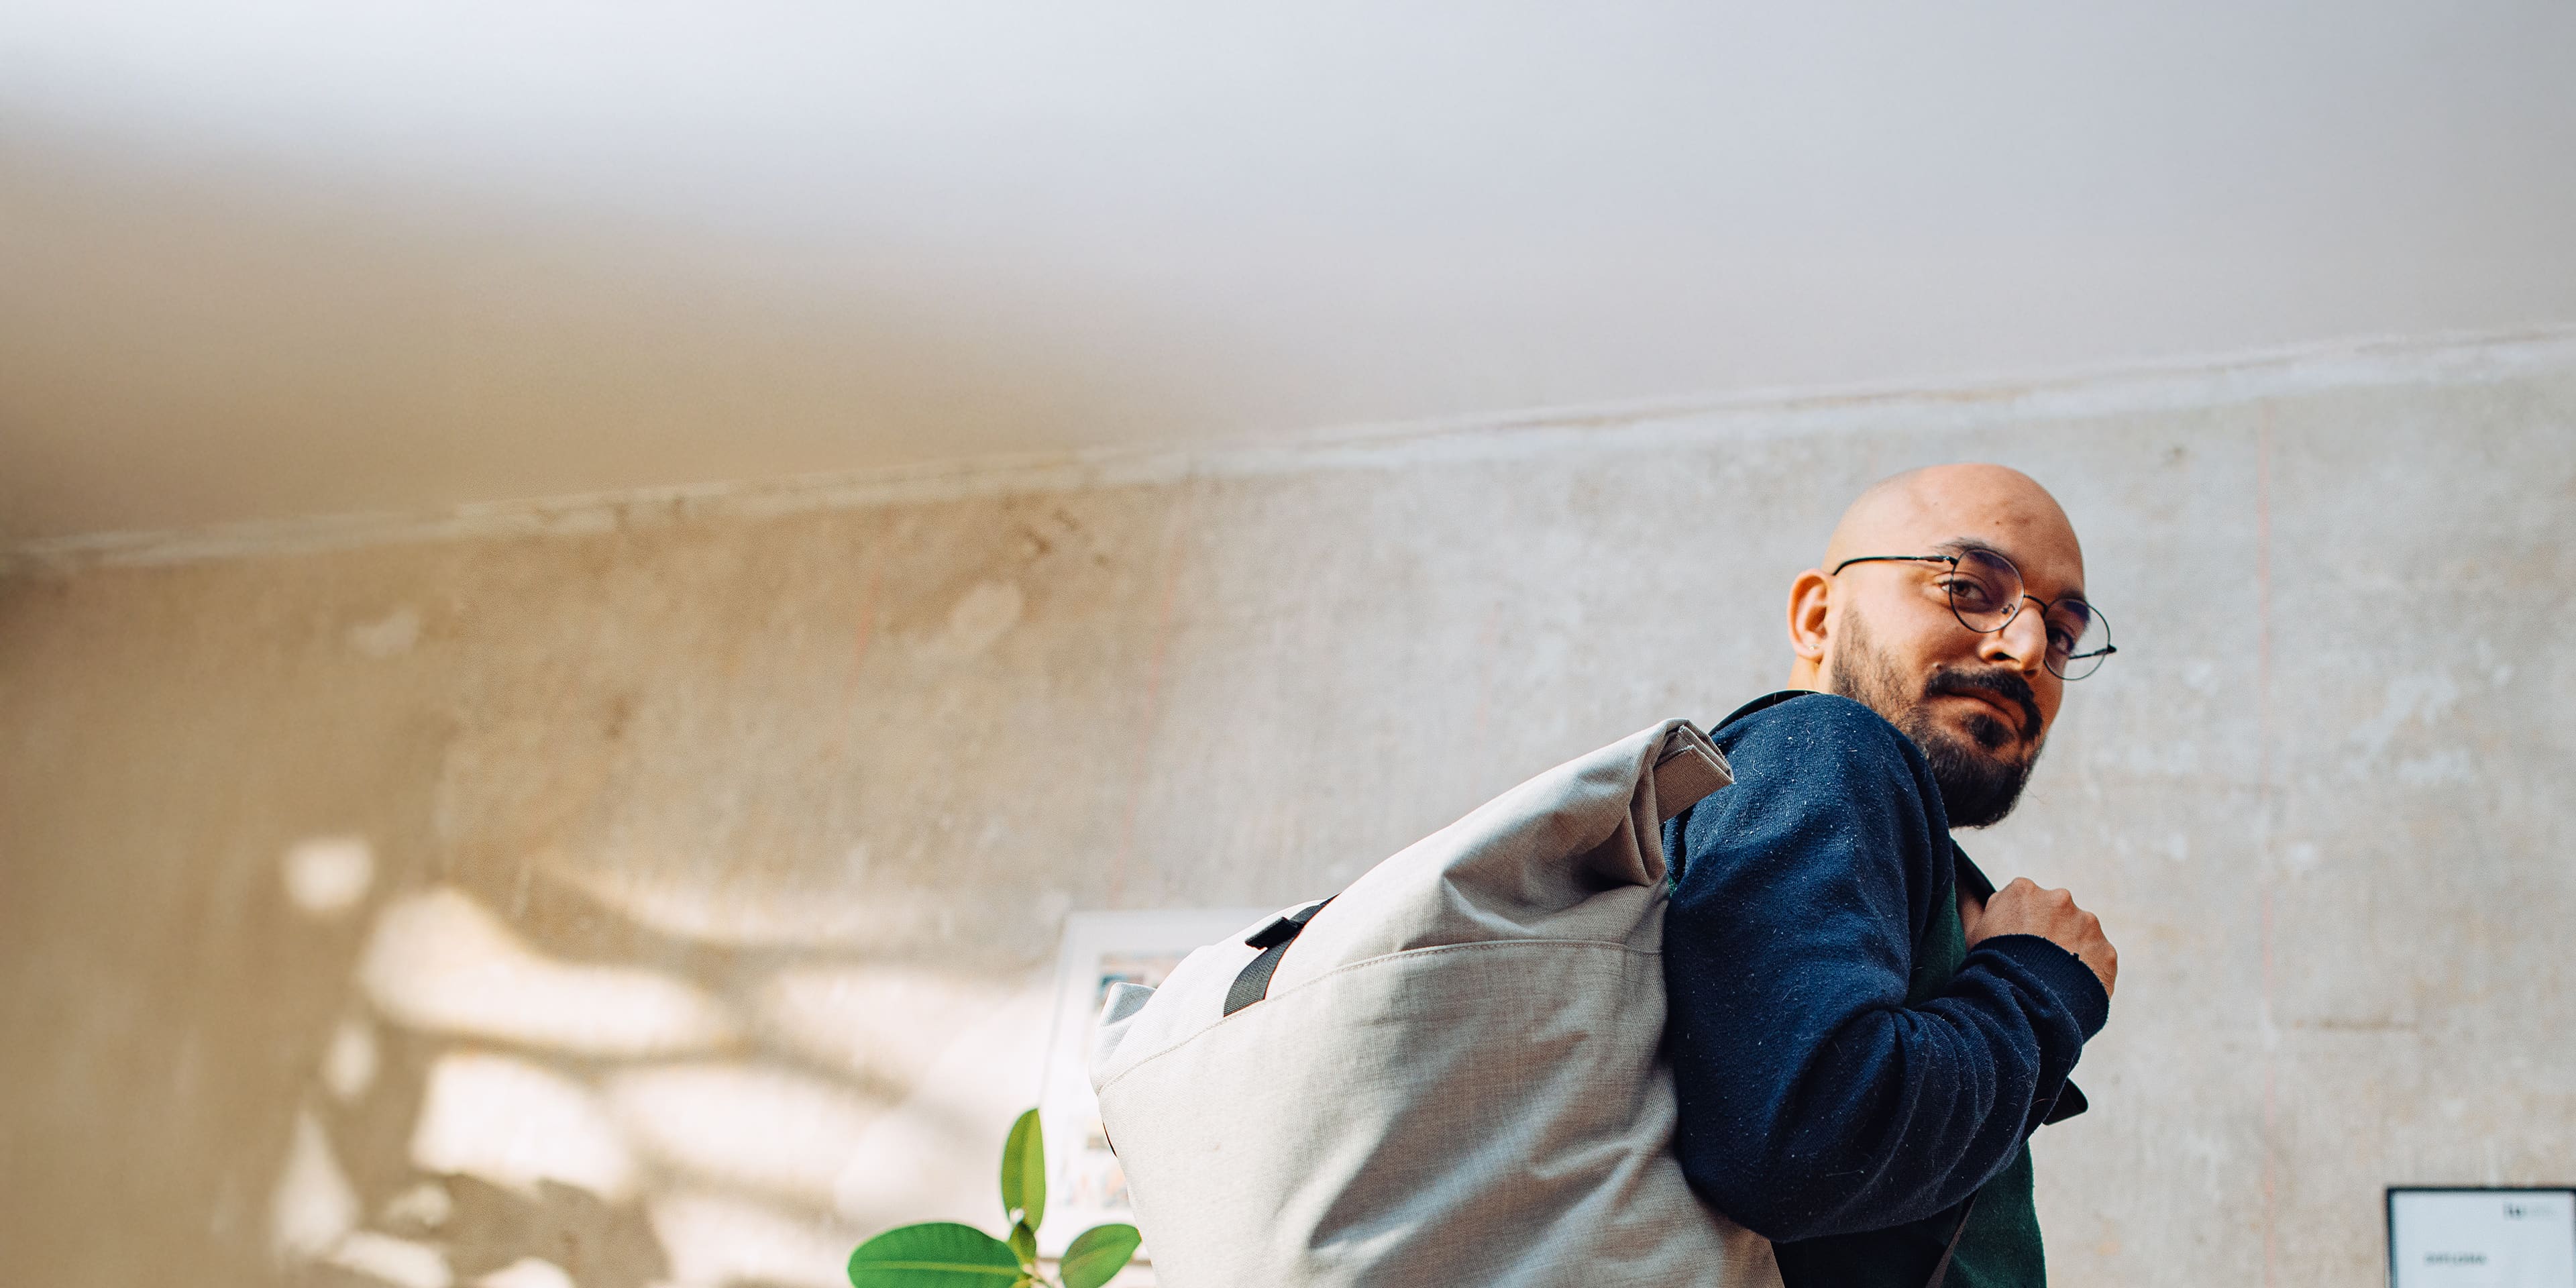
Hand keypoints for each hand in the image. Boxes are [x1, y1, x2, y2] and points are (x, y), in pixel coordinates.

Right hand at [1967, 877, 2117, 999]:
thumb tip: (1963, 887)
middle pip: (2055, 915)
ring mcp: (2088, 924)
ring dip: (2071, 951)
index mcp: (2024, 891)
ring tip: (2053, 980)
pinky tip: (2070, 988)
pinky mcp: (2107, 951)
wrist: (2024, 1003)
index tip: (2014, 945)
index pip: (2024, 902)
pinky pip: (2098, 959)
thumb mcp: (1972, 933)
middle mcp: (2060, 899)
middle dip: (2049, 934)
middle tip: (2035, 963)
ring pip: (2080, 935)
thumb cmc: (1992, 966)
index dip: (2018, 926)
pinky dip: (2088, 971)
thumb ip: (1971, 906)